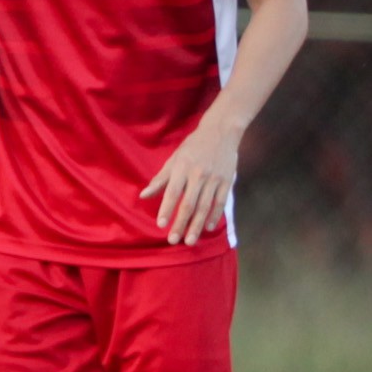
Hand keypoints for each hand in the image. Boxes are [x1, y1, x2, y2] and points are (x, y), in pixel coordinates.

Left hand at [140, 114, 241, 246]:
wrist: (221, 132)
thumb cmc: (193, 146)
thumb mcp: (174, 159)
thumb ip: (161, 179)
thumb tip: (144, 195)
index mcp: (183, 168)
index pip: (173, 192)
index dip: (166, 209)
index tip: (161, 225)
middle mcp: (199, 174)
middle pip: (189, 204)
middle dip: (181, 223)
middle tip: (174, 240)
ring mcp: (215, 178)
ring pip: (205, 206)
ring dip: (197, 225)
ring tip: (190, 240)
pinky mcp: (227, 181)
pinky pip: (221, 202)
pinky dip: (215, 216)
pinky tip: (209, 228)